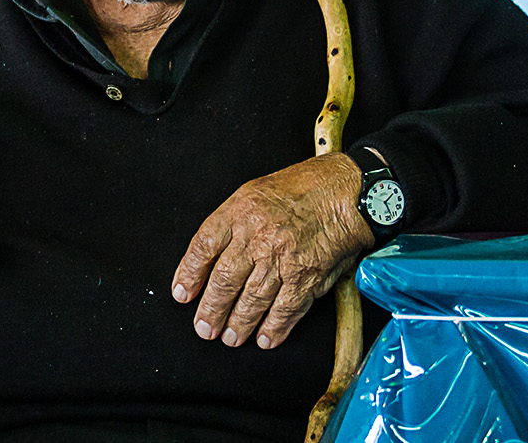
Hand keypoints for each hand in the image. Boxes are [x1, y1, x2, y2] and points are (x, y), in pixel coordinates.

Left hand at [170, 152, 374, 349]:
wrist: (346, 193)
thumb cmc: (301, 189)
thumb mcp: (253, 193)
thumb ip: (231, 222)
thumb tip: (210, 256)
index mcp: (239, 213)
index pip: (203, 248)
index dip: (189, 274)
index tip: (182, 294)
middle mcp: (257, 238)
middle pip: (224, 280)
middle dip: (211, 309)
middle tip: (204, 328)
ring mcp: (282, 260)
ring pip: (253, 299)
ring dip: (239, 323)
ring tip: (230, 338)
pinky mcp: (307, 277)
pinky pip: (287, 309)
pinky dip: (275, 328)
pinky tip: (265, 339)